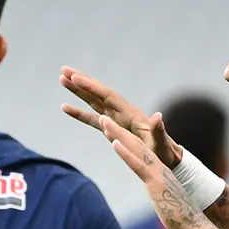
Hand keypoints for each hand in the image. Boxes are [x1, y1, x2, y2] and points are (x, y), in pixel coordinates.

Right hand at [59, 66, 183, 167]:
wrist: (167, 158)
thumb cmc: (164, 152)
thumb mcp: (161, 144)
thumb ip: (159, 130)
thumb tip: (158, 116)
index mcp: (130, 114)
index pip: (108, 96)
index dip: (92, 87)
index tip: (76, 77)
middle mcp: (122, 112)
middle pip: (98, 93)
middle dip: (81, 82)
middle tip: (63, 70)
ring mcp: (115, 119)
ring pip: (93, 102)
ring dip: (78, 91)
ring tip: (61, 79)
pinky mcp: (111, 128)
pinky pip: (92, 118)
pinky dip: (79, 113)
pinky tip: (65, 107)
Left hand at [99, 116, 206, 228]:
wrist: (196, 228)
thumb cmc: (183, 221)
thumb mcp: (167, 205)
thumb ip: (161, 197)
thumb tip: (160, 200)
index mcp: (160, 174)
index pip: (140, 153)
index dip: (126, 140)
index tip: (113, 132)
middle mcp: (159, 169)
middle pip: (135, 145)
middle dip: (118, 131)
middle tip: (103, 118)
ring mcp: (158, 174)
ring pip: (135, 148)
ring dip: (118, 134)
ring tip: (104, 121)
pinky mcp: (156, 183)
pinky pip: (138, 165)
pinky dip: (126, 152)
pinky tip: (114, 143)